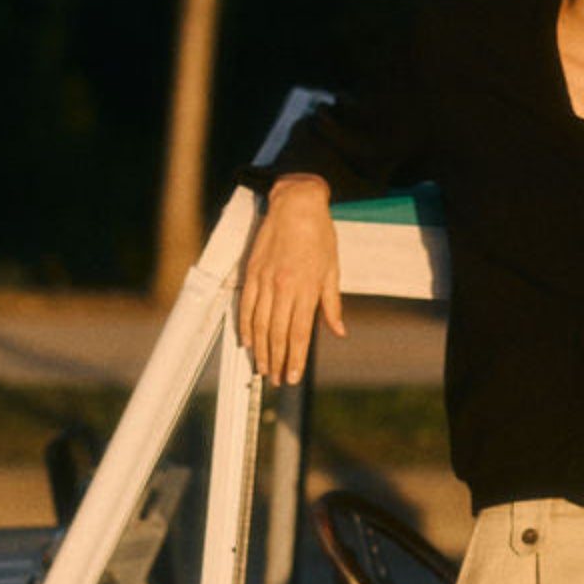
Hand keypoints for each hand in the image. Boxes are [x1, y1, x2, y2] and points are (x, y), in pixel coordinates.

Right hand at [237, 174, 345, 384]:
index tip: (293, 377)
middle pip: (278, 334)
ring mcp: (265, 280)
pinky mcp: (252, 272)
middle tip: (277, 379)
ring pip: (259, 324)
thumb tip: (338, 330)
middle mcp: (283, 287)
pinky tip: (247, 342)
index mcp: (306, 289)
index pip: (299, 334)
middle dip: (277, 361)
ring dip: (260, 350)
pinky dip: (245, 327)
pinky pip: (246, 306)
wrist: (296, 204)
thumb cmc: (319, 235)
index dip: (295, 358)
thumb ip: (332, 304)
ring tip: (262, 368)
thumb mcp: (332, 269)